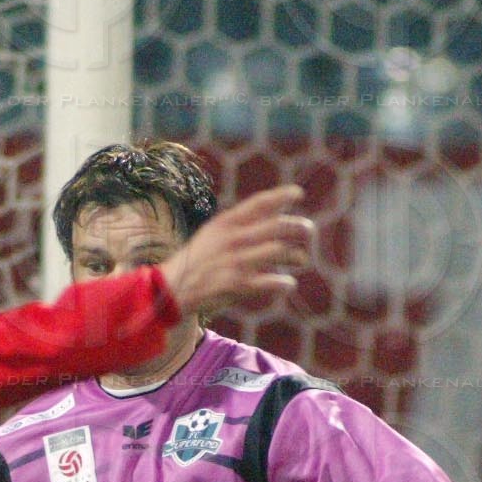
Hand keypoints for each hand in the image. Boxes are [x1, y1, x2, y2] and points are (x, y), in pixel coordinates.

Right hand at [159, 185, 312, 316]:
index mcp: (227, 223)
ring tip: (300, 259)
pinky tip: (288, 283)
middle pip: (278, 226)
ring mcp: (237, 261)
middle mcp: (234, 239)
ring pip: (280, 252)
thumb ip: (238, 222)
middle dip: (299, 227)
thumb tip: (271, 211)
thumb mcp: (212, 232)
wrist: (173, 287)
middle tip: (309, 230)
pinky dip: (284, 283)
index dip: (283, 195)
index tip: (299, 194)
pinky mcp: (238, 284)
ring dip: (296, 256)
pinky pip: (272, 281)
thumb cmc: (196, 259)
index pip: (260, 203)